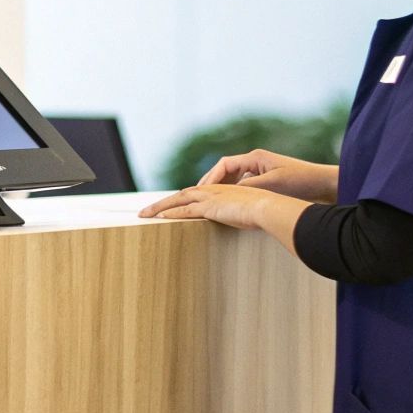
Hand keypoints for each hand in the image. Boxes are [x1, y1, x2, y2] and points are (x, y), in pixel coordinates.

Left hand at [137, 184, 300, 235]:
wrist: (268, 207)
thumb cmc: (263, 212)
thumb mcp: (248, 213)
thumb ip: (239, 215)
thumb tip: (241, 221)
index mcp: (220, 192)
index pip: (194, 195)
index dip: (178, 201)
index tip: (167, 207)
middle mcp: (212, 191)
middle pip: (180, 196)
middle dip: (161, 204)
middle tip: (145, 211)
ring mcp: (209, 198)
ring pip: (177, 201)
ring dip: (158, 208)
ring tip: (143, 215)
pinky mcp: (209, 208)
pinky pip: (185, 211)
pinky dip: (171, 213)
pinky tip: (159, 218)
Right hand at [199, 149, 337, 203]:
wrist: (325, 184)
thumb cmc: (302, 181)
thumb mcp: (273, 184)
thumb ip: (249, 187)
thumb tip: (227, 193)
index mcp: (255, 158)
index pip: (224, 164)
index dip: (210, 178)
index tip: (200, 191)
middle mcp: (255, 162)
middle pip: (225, 170)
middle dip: (210, 182)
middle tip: (196, 196)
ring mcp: (261, 171)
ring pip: (233, 179)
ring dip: (220, 188)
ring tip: (207, 202)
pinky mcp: (267, 181)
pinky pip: (243, 186)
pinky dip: (232, 194)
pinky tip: (228, 205)